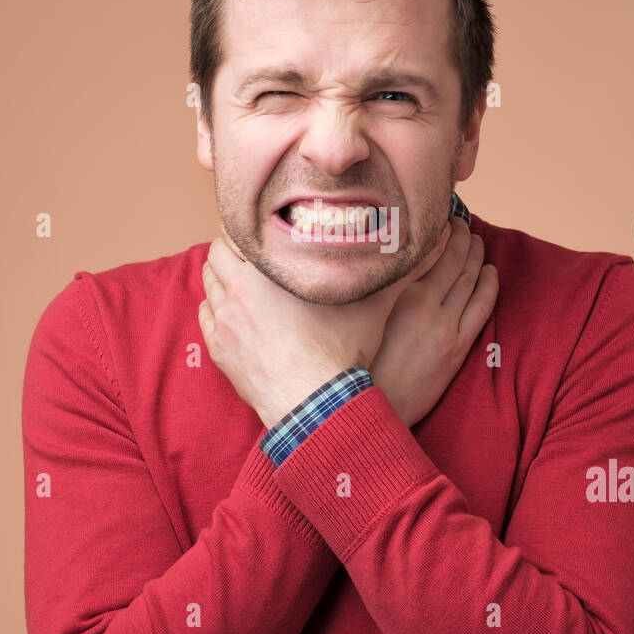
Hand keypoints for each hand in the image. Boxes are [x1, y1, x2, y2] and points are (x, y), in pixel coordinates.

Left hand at [199, 233, 417, 428]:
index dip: (250, 227)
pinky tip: (236, 311)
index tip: (264, 230)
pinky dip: (216, 308)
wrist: (315, 406)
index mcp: (265, 271)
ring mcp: (223, 324)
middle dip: (232, 250)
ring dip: (222, 277)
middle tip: (254, 254)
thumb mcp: (370, 304)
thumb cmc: (341, 353)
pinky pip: (205, 317)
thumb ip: (389, 268)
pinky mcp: (219, 351)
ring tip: (245, 280)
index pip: (238, 231)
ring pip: (208, 284)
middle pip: (216, 253)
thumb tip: (428, 241)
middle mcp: (236, 292)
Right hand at [369, 218, 498, 426]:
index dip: (437, 231)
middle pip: (452, 259)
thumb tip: (382, 259)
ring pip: (470, 279)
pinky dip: (489, 284)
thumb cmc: (357, 362)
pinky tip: (490, 271)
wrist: (373, 407)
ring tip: (476, 239)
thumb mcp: (360, 316)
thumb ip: (375, 286)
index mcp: (398, 294)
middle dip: (460, 236)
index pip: (426, 250)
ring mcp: (446, 326)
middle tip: (460, 220)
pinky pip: (482, 306)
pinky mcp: (458, 346)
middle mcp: (425, 305)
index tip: (437, 216)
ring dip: (476, 255)